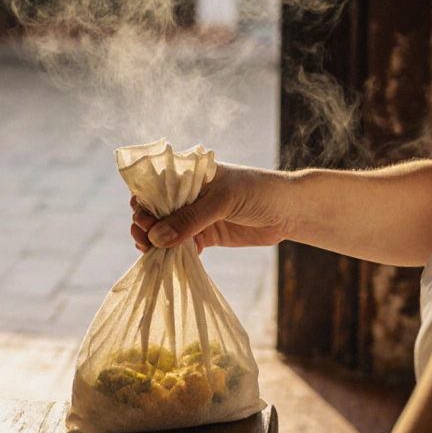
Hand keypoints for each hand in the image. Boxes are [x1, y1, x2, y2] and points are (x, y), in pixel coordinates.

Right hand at [131, 164, 292, 252]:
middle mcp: (187, 194)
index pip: (154, 186)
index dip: (142, 203)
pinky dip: (174, 253)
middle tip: (146, 241)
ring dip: (156, 242)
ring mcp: (195, 216)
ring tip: (154, 253)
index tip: (143, 221)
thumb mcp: (222, 202)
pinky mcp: (205, 235)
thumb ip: (190, 220)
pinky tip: (176, 258)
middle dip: (145, 226)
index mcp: (188, 174)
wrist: (289, 211)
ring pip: (164, 230)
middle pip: (154, 211)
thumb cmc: (258, 192)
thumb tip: (155, 238)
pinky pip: (181, 246)